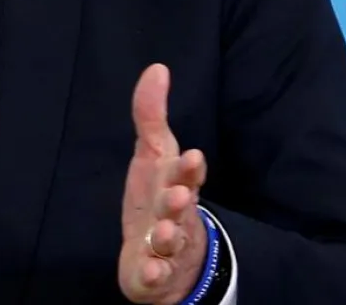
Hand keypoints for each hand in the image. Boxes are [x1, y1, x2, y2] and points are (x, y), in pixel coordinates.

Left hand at [119, 64, 208, 303]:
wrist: (163, 254)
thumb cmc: (158, 196)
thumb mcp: (153, 154)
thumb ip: (151, 115)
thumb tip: (157, 68)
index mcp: (176, 187)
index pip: (187, 176)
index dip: (190, 169)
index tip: (195, 157)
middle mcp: (176, 217)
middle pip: (181, 209)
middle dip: (181, 202)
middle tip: (180, 195)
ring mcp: (167, 247)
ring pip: (170, 243)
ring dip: (168, 236)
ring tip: (163, 231)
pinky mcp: (153, 273)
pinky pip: (155, 276)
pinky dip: (154, 274)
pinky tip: (150, 271)